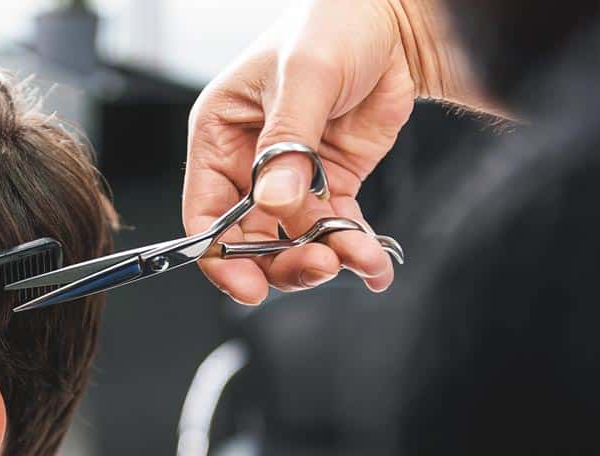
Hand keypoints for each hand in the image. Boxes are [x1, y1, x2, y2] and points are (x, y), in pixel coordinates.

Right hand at [184, 0, 441, 301]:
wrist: (395, 21)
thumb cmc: (333, 24)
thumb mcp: (304, 75)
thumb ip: (288, 142)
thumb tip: (275, 201)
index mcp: (220, 136)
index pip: (205, 214)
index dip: (221, 257)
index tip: (249, 285)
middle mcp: (248, 164)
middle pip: (249, 241)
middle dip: (284, 262)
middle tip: (321, 265)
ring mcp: (290, 179)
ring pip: (295, 243)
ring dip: (327, 258)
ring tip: (360, 257)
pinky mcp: (329, 183)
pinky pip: (335, 230)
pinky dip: (355, 251)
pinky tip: (374, 264)